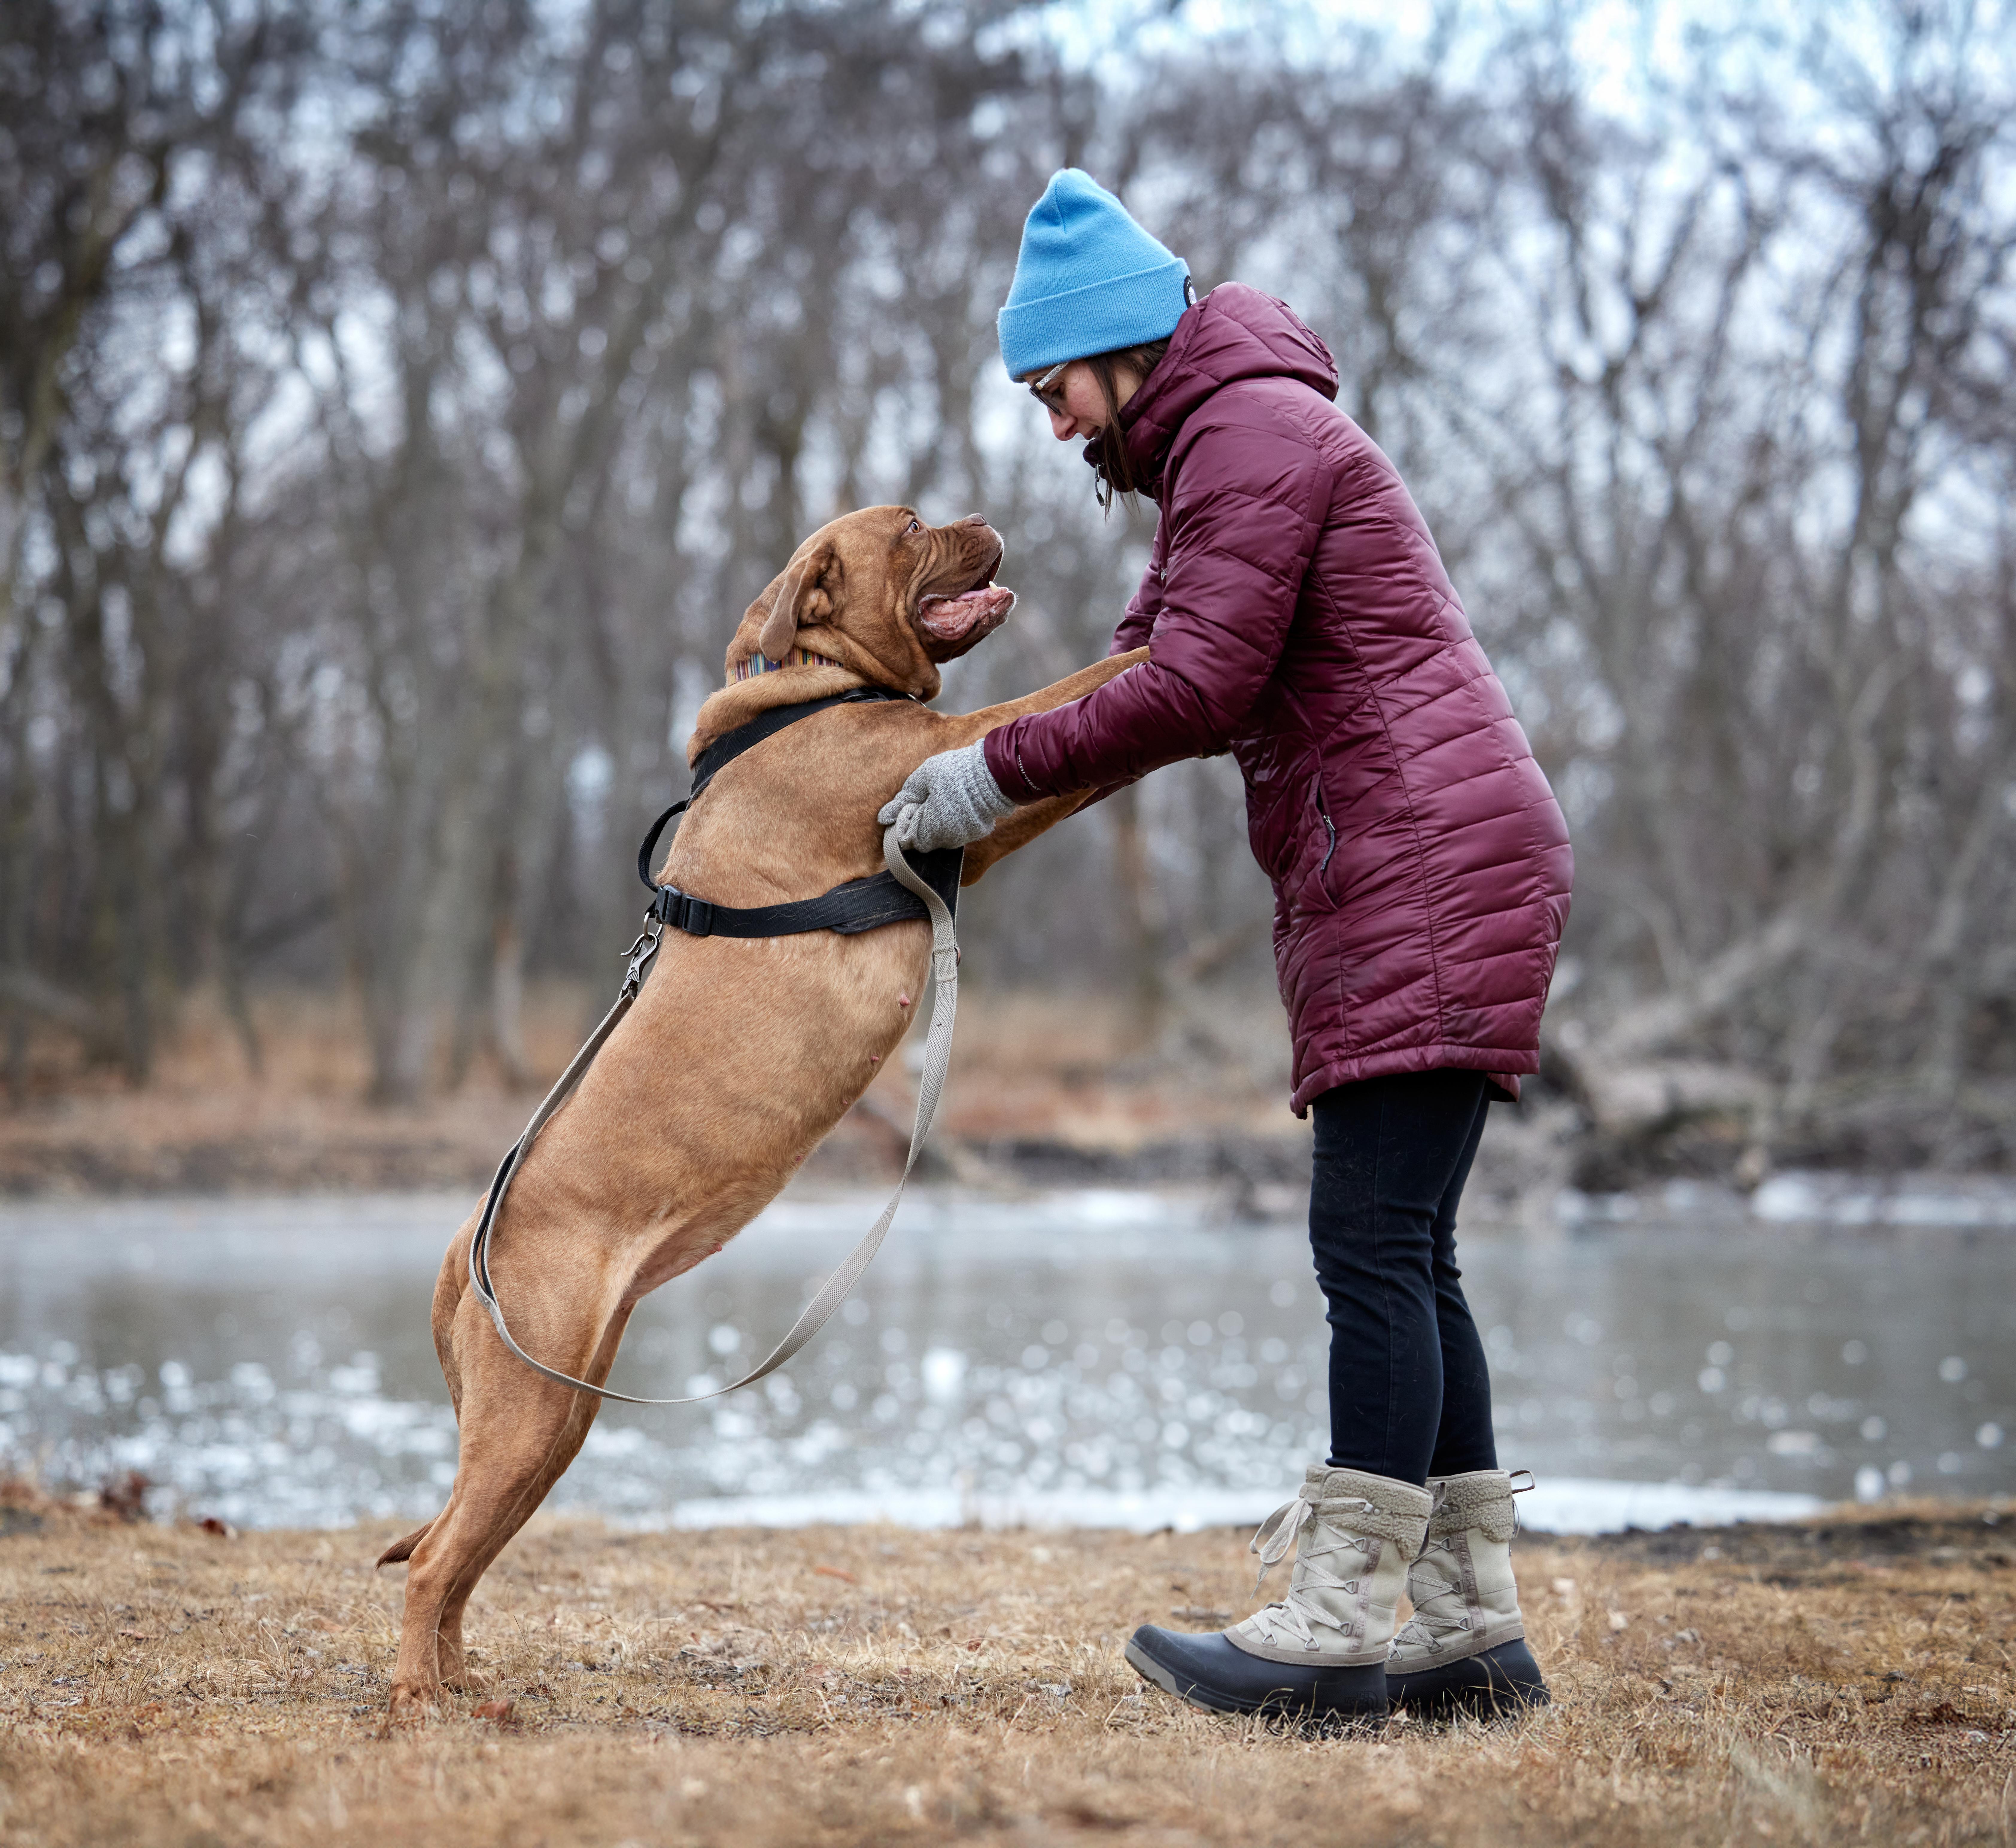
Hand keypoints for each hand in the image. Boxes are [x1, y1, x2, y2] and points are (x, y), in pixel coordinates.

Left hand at [877, 742, 1017, 850]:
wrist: (995, 772)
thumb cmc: (956, 771)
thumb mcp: (924, 777)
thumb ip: (903, 798)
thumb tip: (883, 817)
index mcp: (931, 827)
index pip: (907, 839)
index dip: (905, 821)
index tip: (912, 804)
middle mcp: (947, 839)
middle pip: (923, 840)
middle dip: (919, 822)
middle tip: (926, 799)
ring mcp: (964, 837)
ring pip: (940, 837)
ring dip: (935, 823)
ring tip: (942, 799)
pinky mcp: (977, 832)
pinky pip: (957, 832)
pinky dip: (952, 821)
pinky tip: (956, 803)